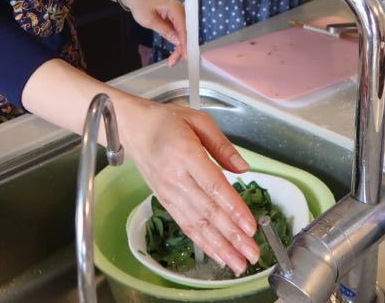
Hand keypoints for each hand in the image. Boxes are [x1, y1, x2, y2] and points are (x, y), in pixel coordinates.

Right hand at [114, 95, 260, 273]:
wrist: (132, 128)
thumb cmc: (166, 121)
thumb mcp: (198, 120)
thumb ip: (222, 145)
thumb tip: (243, 169)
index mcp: (186, 154)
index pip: (214, 187)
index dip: (233, 209)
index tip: (250, 226)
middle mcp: (176, 178)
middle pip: (207, 211)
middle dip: (232, 236)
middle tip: (252, 254)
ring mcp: (168, 192)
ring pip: (196, 223)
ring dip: (219, 246)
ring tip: (238, 263)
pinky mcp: (164, 201)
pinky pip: (185, 224)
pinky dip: (202, 242)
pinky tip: (217, 254)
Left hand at [120, 0, 186, 66]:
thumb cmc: (141, 5)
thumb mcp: (150, 21)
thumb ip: (165, 31)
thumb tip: (177, 41)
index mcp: (175, 8)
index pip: (184, 29)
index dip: (185, 44)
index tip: (185, 55)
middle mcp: (180, 10)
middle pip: (186, 32)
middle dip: (182, 48)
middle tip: (173, 61)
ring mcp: (179, 14)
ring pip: (184, 34)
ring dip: (180, 47)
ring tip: (172, 60)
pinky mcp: (176, 19)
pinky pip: (180, 32)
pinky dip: (178, 42)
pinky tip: (175, 52)